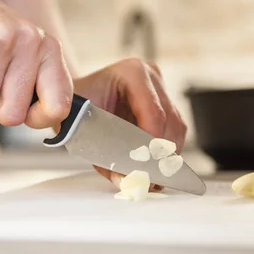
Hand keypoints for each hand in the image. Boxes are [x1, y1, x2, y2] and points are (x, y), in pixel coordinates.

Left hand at [73, 58, 186, 189]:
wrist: (77, 100)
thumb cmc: (78, 108)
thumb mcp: (85, 131)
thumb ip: (104, 156)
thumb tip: (126, 180)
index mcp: (132, 72)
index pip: (153, 112)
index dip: (152, 143)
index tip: (147, 165)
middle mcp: (151, 77)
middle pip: (169, 122)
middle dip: (160, 153)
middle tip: (149, 177)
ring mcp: (160, 89)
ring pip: (176, 129)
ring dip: (166, 155)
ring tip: (151, 176)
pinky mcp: (165, 104)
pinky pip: (175, 132)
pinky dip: (165, 151)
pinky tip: (154, 165)